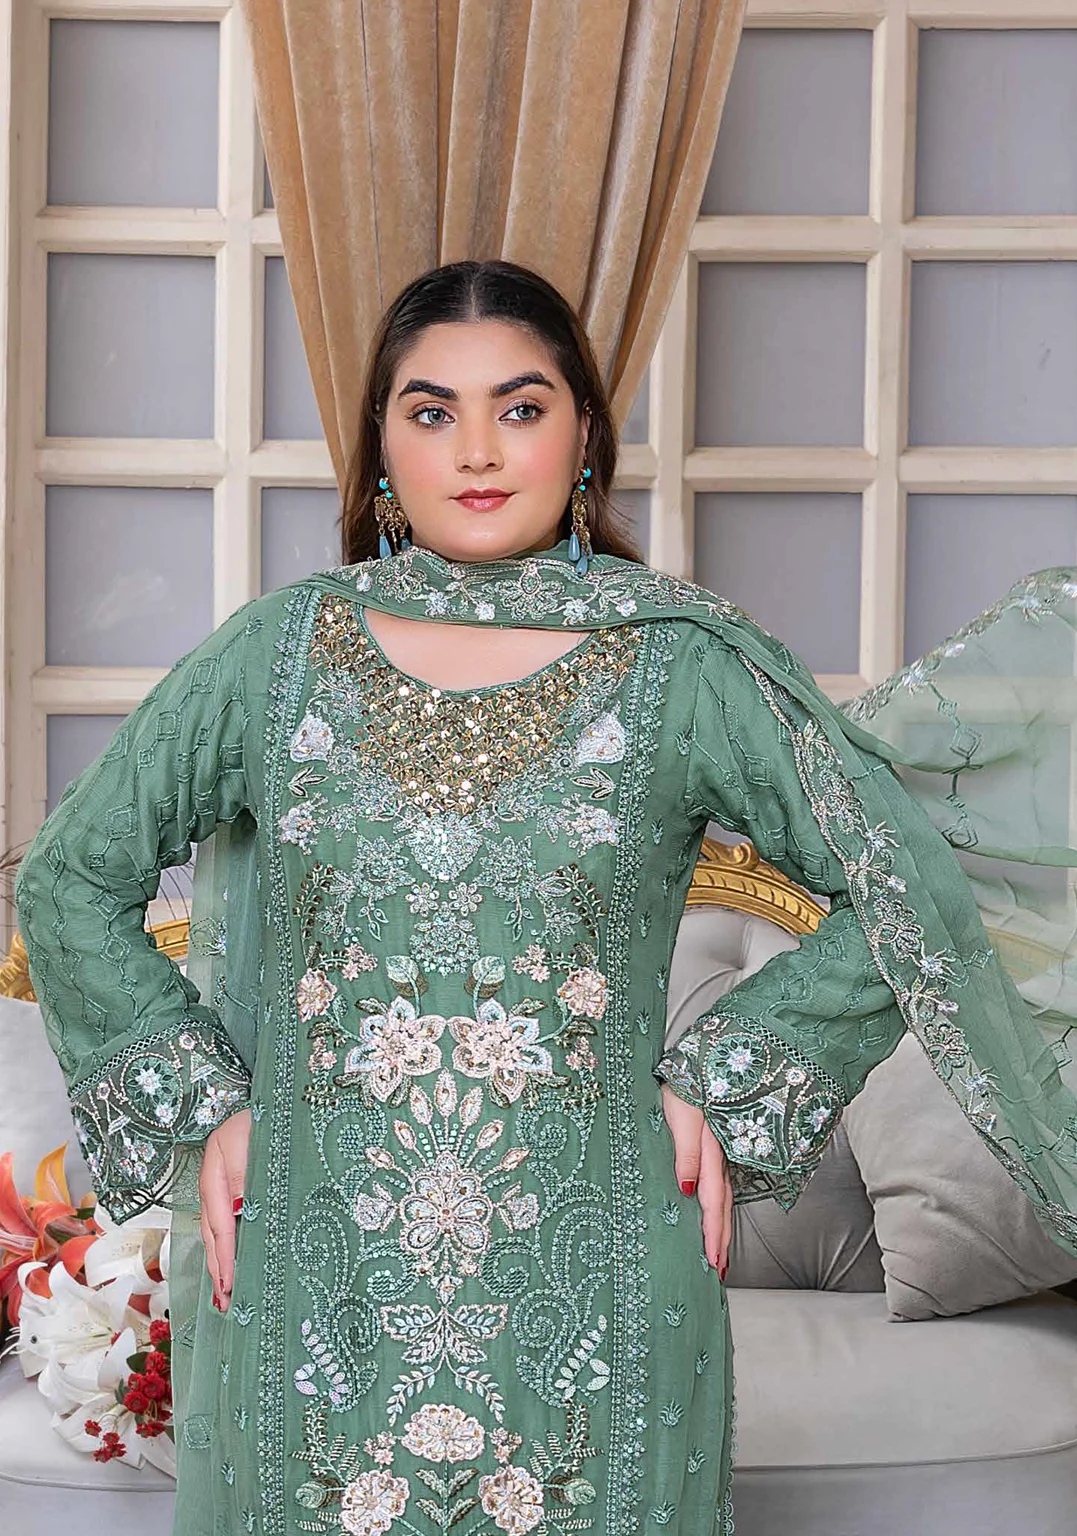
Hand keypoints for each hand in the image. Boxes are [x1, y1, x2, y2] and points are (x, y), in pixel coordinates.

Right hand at [198, 1106, 251, 1312]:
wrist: (270, 1094)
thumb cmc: (263, 1114)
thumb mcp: (251, 1140)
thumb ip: (244, 1176)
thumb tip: (240, 1213)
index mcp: (216, 1173)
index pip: (220, 1223)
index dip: (225, 1256)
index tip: (229, 1285)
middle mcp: (215, 1183)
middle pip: (213, 1234)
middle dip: (218, 1270)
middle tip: (225, 1304)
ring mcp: (222, 1186)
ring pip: (217, 1231)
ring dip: (221, 1263)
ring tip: (225, 1295)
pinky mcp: (233, 1187)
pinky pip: (226, 1221)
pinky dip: (228, 1245)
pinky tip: (233, 1264)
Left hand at [661, 1084, 733, 1278]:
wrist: (698, 1061)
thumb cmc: (683, 1086)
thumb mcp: (681, 1117)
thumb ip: (686, 1152)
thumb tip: (688, 1190)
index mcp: (710, 1152)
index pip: (713, 1202)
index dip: (713, 1234)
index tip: (713, 1263)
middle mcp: (719, 1156)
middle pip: (722, 1206)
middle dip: (722, 1241)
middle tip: (719, 1272)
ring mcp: (720, 1152)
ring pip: (724, 1197)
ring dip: (722, 1228)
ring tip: (720, 1255)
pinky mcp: (716, 1146)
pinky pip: (721, 1184)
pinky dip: (720, 1207)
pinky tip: (716, 1216)